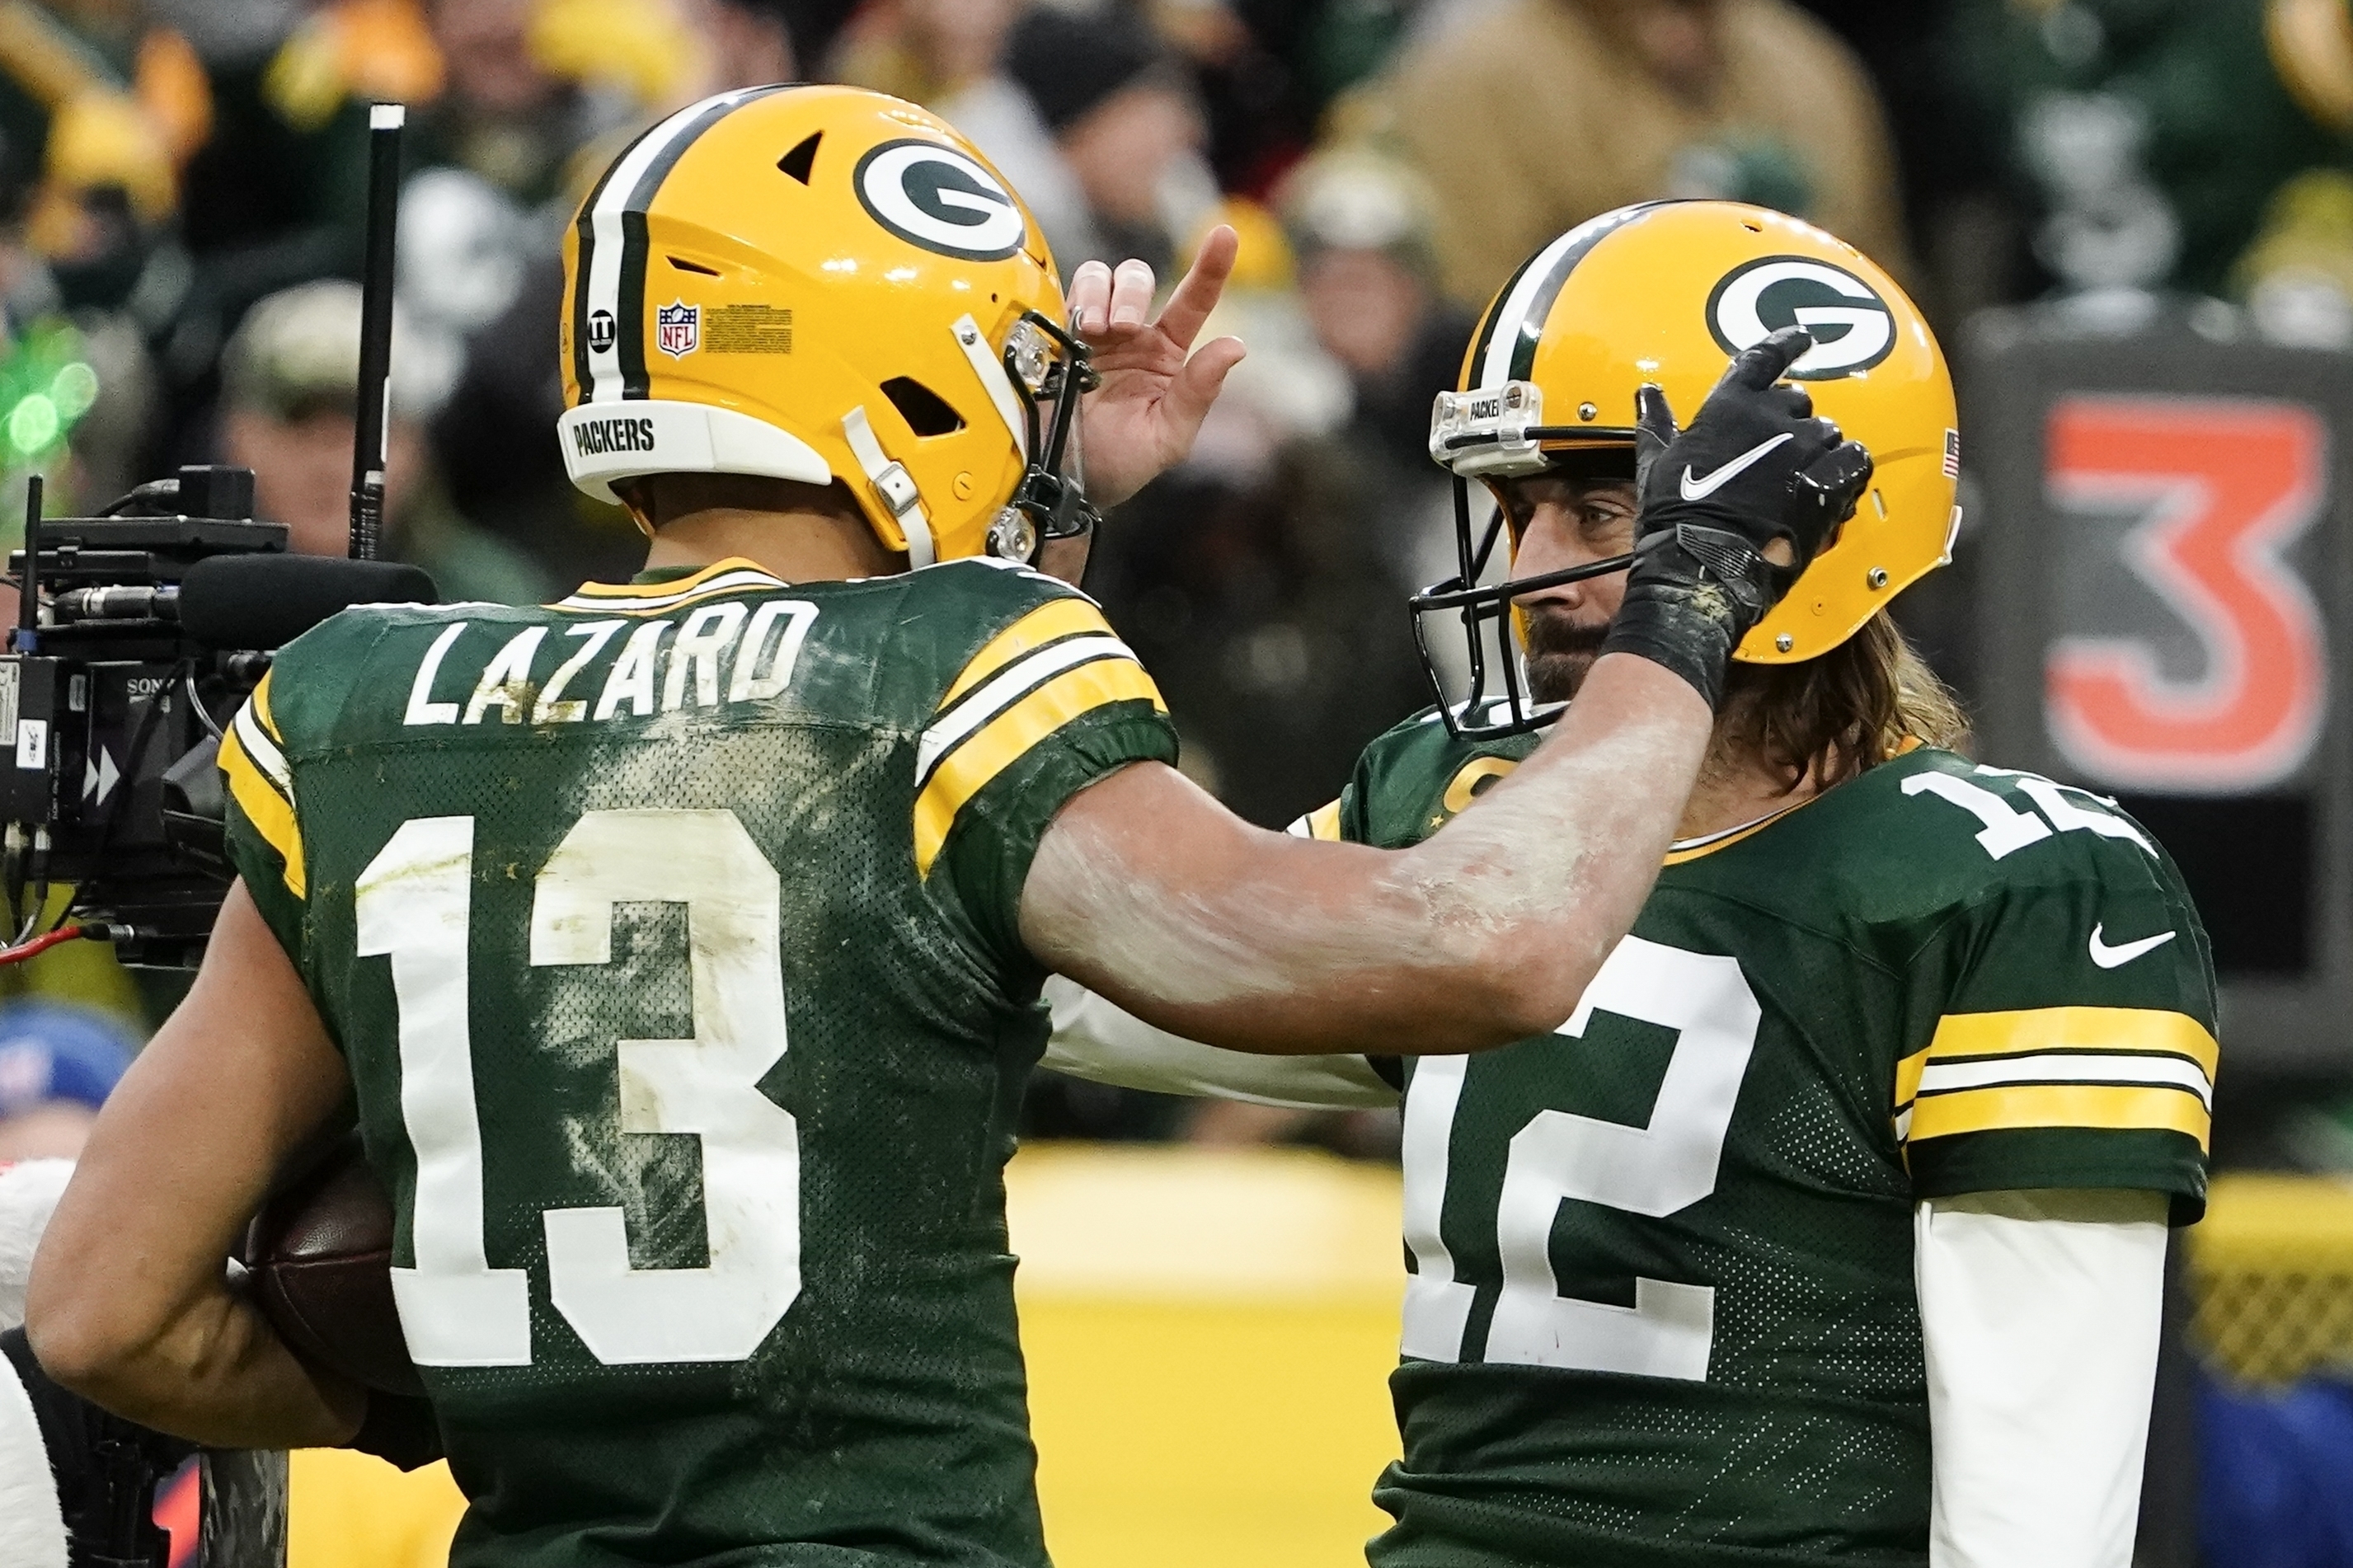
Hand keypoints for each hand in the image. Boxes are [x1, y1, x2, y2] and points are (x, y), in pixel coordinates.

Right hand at [1067, 226, 1247, 507]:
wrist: (1061, 481)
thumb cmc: (1119, 466)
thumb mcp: (1168, 437)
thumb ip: (1199, 392)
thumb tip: (1235, 346)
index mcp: (1166, 355)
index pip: (1194, 301)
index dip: (1211, 266)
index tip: (1224, 234)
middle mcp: (1130, 335)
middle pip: (1137, 277)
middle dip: (1132, 291)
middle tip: (1123, 327)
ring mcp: (1090, 332)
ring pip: (1100, 276)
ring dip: (1101, 294)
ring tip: (1095, 330)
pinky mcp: (1054, 335)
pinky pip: (1064, 292)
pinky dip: (1074, 298)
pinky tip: (1076, 329)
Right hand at [1600, 326, 1874, 707]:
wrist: (1705, 565)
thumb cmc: (1676, 516)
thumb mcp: (1656, 463)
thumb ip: (1657, 423)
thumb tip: (1647, 394)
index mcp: (1730, 404)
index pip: (1767, 356)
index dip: (1788, 342)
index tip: (1802, 338)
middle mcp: (1775, 416)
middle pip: (1799, 400)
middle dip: (1791, 422)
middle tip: (1775, 453)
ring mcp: (1806, 448)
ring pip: (1828, 432)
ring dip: (1817, 450)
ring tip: (1798, 480)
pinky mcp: (1829, 482)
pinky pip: (1854, 461)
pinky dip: (1846, 471)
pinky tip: (1832, 487)